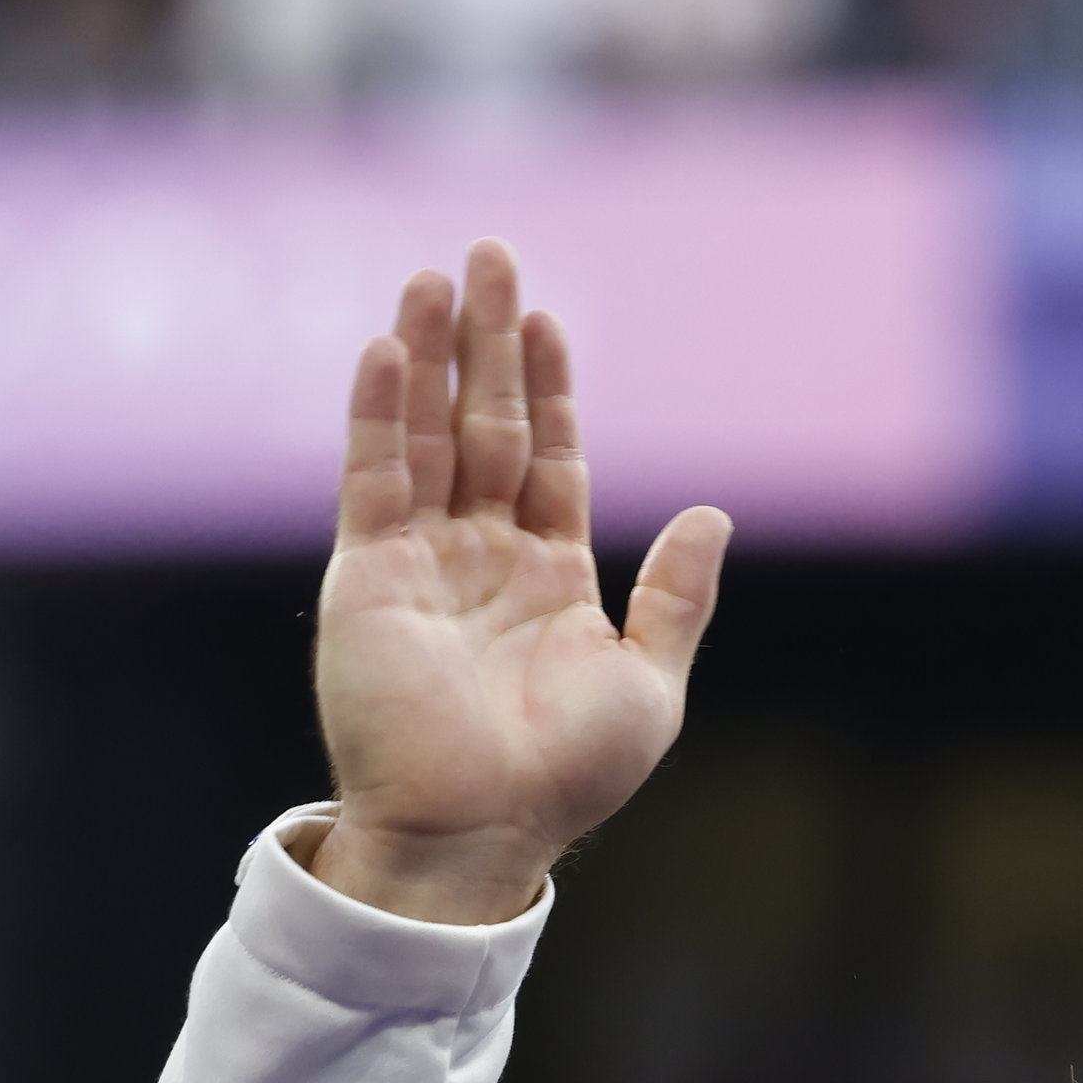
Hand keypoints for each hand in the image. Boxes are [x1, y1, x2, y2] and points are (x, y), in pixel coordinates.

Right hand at [310, 239, 728, 925]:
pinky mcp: (369, 575)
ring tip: (436, 275)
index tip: (549, 318)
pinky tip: (389, 349)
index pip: (550, 457)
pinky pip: (374, 477)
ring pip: (427, 434)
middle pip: (486, 425)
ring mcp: (422, 561)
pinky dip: (380, 412)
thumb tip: (712, 515)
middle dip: (488, 342)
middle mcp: (481, 557)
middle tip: (488, 252)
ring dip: (431, 354)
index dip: (551, 386)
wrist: (480, 830)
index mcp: (549, 578)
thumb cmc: (567, 776)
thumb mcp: (649, 684)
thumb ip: (676, 598)